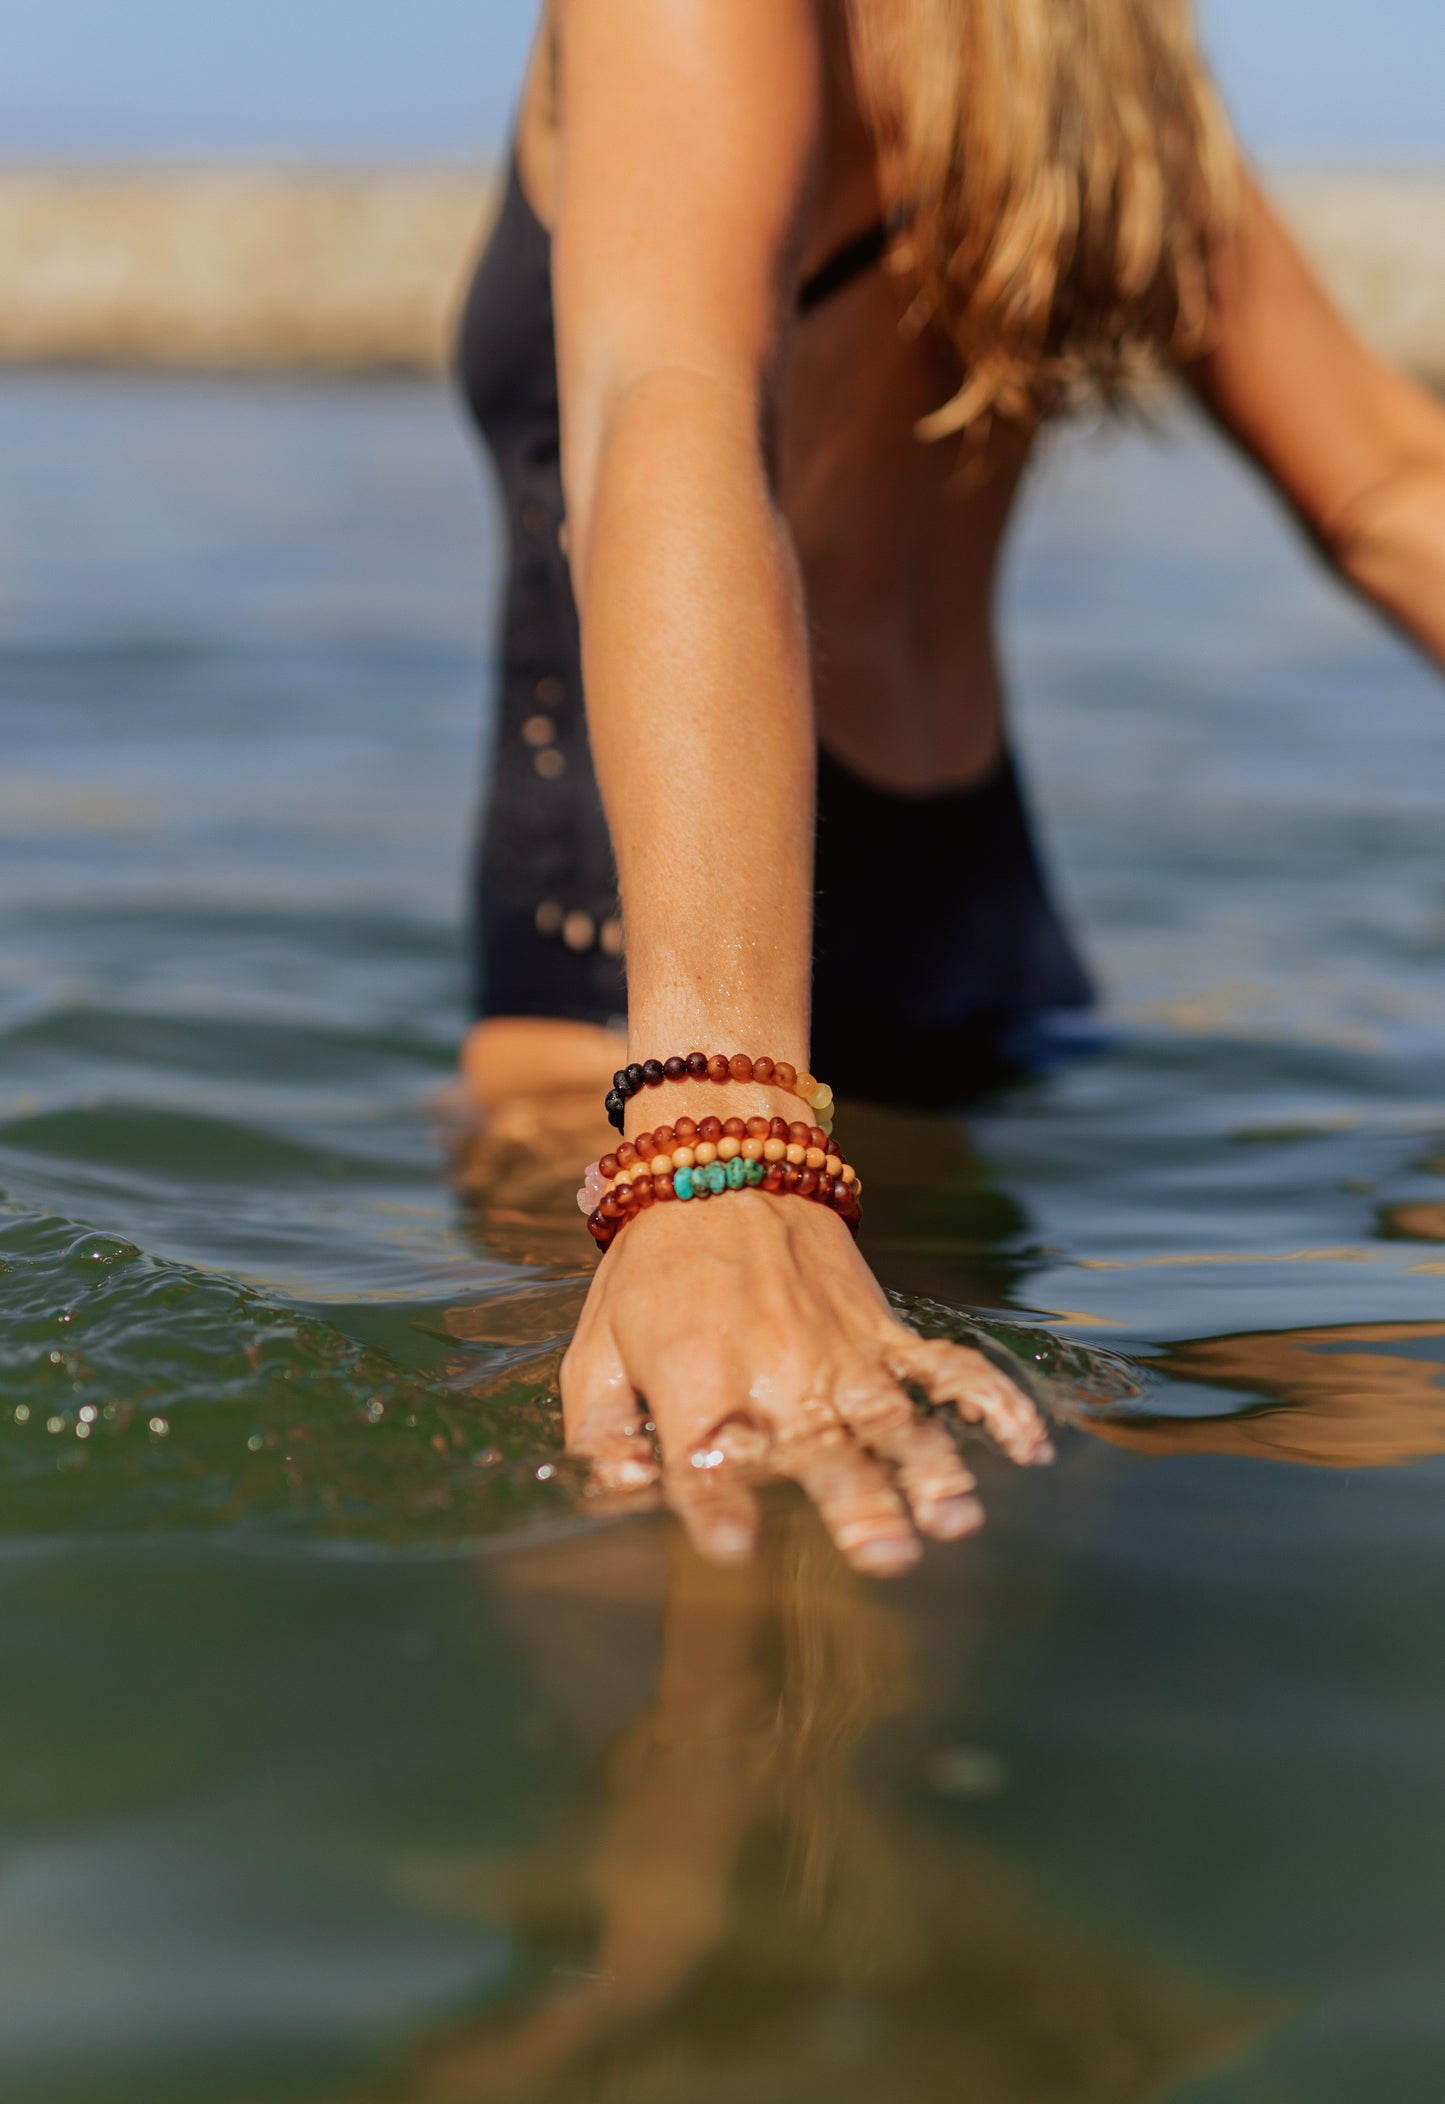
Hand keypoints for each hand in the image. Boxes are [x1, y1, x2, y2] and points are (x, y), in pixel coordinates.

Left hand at [561, 1189, 1052, 1574]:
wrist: (719, 1160)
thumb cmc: (651, 1265)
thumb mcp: (596, 1348)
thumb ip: (600, 1433)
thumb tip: (616, 1495)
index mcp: (695, 1372)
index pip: (706, 1454)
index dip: (718, 1505)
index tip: (735, 1549)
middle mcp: (775, 1364)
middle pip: (820, 1444)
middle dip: (854, 1501)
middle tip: (885, 1555)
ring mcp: (839, 1347)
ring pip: (893, 1418)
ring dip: (929, 1470)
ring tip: (955, 1519)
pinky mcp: (882, 1328)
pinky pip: (946, 1367)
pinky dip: (992, 1402)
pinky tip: (1029, 1447)